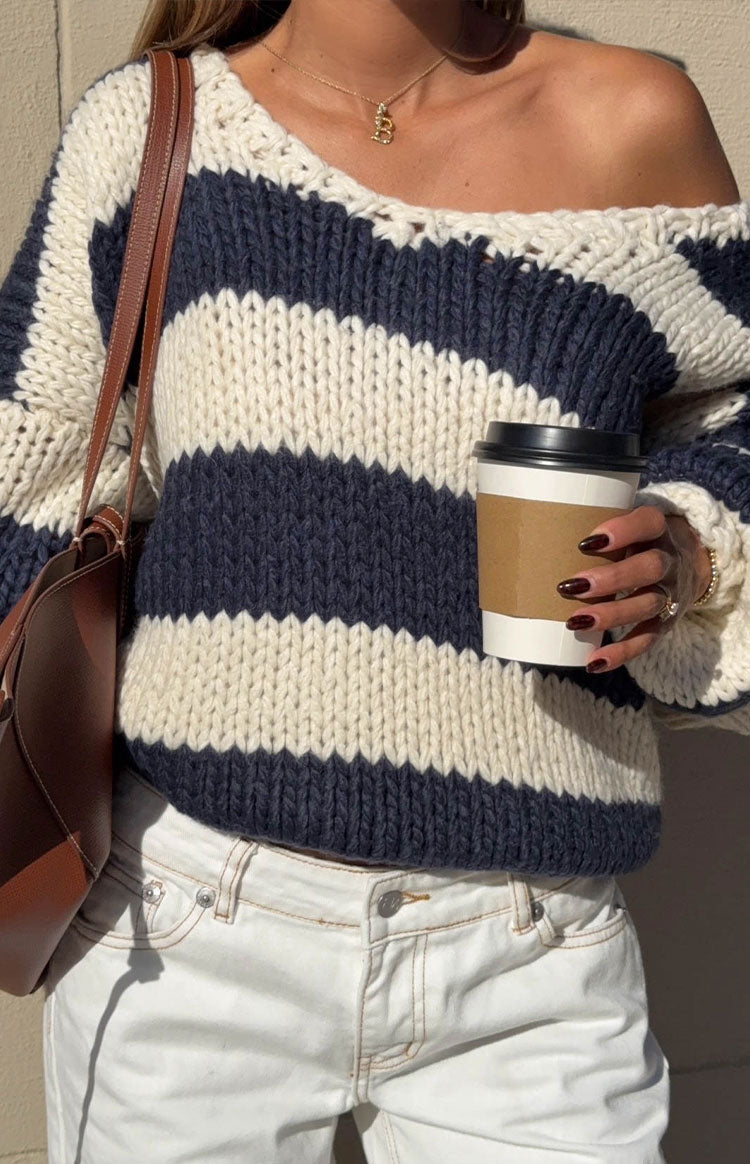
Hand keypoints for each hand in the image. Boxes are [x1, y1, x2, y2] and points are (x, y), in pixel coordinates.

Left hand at [556, 505, 712, 673]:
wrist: (692, 560)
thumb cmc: (638, 538)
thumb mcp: (628, 524)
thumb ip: (593, 524)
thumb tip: (529, 534)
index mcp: (659, 529)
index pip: (648, 523)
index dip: (622, 531)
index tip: (585, 542)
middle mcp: (670, 560)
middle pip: (649, 567)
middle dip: (612, 579)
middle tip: (572, 587)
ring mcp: (671, 593)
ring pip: (647, 604)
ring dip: (612, 615)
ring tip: (575, 622)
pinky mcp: (668, 621)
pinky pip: (648, 639)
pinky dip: (621, 653)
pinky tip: (594, 662)